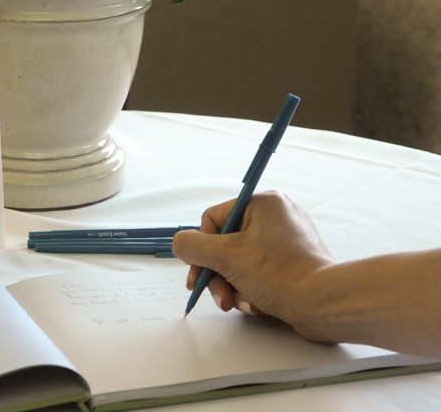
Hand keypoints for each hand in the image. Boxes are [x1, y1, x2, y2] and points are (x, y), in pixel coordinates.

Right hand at [173, 190, 333, 325]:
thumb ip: (192, 246)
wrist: (326, 304)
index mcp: (263, 203)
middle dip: (219, 274)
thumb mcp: (225, 256)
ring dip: (234, 286)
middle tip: (220, 296)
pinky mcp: (294, 262)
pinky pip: (260, 272)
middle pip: (226, 244)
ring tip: (243, 303)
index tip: (199, 275)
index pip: (213, 220)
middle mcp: (276, 215)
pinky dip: (253, 289)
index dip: (202, 249)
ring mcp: (287, 239)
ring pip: (241, 261)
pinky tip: (259, 304)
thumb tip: (180, 243)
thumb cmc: (281, 275)